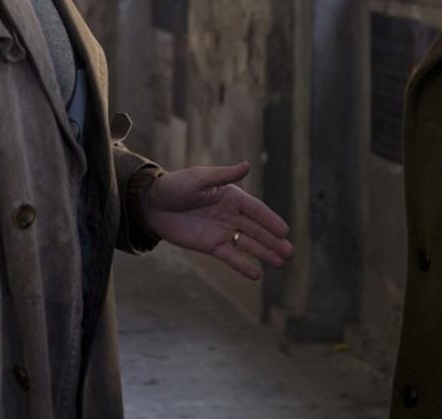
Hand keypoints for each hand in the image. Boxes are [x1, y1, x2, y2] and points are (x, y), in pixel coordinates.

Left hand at [141, 162, 293, 279]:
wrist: (152, 204)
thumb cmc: (175, 186)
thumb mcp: (200, 178)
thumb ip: (224, 176)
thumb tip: (247, 165)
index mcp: (230, 196)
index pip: (255, 210)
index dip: (270, 220)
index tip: (285, 231)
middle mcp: (230, 214)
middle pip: (256, 229)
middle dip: (273, 241)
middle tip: (290, 253)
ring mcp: (221, 231)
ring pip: (247, 244)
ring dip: (263, 253)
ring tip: (280, 263)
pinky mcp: (209, 245)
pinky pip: (230, 256)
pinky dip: (242, 265)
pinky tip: (256, 274)